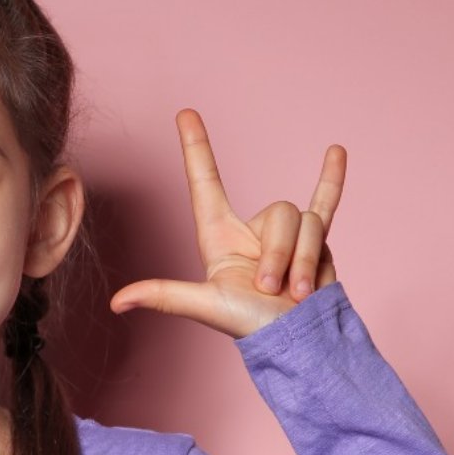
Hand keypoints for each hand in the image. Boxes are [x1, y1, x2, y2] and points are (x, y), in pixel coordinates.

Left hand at [108, 109, 346, 339]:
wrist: (295, 341)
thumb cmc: (250, 325)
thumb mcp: (204, 305)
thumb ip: (163, 295)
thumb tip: (116, 302)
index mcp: (219, 234)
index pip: (205, 180)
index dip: (196, 146)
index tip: (186, 113)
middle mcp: (252, 229)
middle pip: (280, 211)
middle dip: (281, 255)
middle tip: (273, 290)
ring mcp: (285, 235)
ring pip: (307, 223)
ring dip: (305, 262)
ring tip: (298, 294)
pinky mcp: (315, 243)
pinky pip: (326, 205)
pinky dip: (332, 180)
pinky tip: (338, 150)